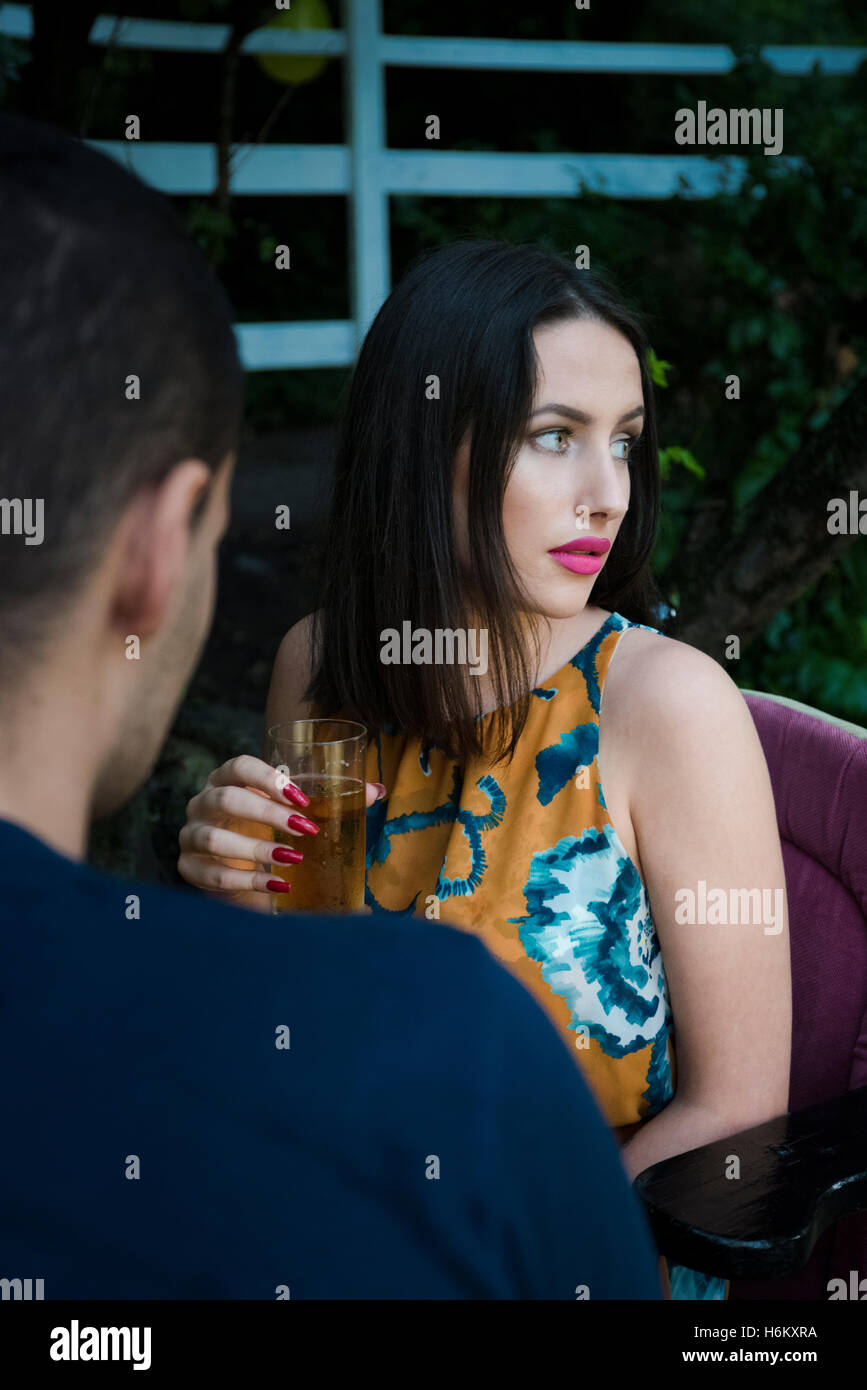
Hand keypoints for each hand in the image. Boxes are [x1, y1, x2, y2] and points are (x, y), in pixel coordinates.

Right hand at [178, 754, 385, 911]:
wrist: (241, 871)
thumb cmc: (269, 831)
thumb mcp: (296, 814)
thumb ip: (333, 801)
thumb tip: (377, 790)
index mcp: (227, 779)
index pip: (237, 766)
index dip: (266, 778)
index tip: (301, 797)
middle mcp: (203, 802)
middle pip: (226, 799)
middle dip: (267, 813)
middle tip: (305, 829)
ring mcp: (190, 835)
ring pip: (214, 837)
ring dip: (256, 849)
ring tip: (292, 859)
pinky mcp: (188, 867)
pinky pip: (211, 873)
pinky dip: (246, 881)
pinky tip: (276, 885)